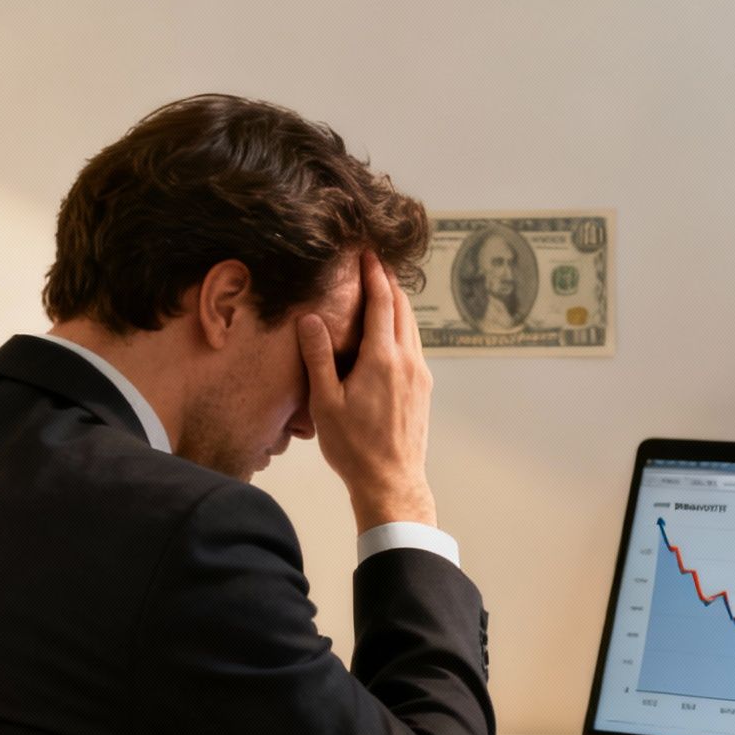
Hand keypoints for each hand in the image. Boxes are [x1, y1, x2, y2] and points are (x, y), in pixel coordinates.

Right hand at [297, 250, 436, 532]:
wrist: (392, 481)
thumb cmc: (354, 447)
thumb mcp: (326, 402)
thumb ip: (319, 357)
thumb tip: (310, 319)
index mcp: (383, 359)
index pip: (382, 302)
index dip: (374, 274)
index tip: (367, 253)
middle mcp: (408, 361)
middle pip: (403, 308)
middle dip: (389, 282)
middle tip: (375, 263)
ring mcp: (420, 375)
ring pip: (413, 326)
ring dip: (399, 304)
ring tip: (383, 289)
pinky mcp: (424, 389)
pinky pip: (415, 345)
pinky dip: (403, 326)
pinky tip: (391, 331)